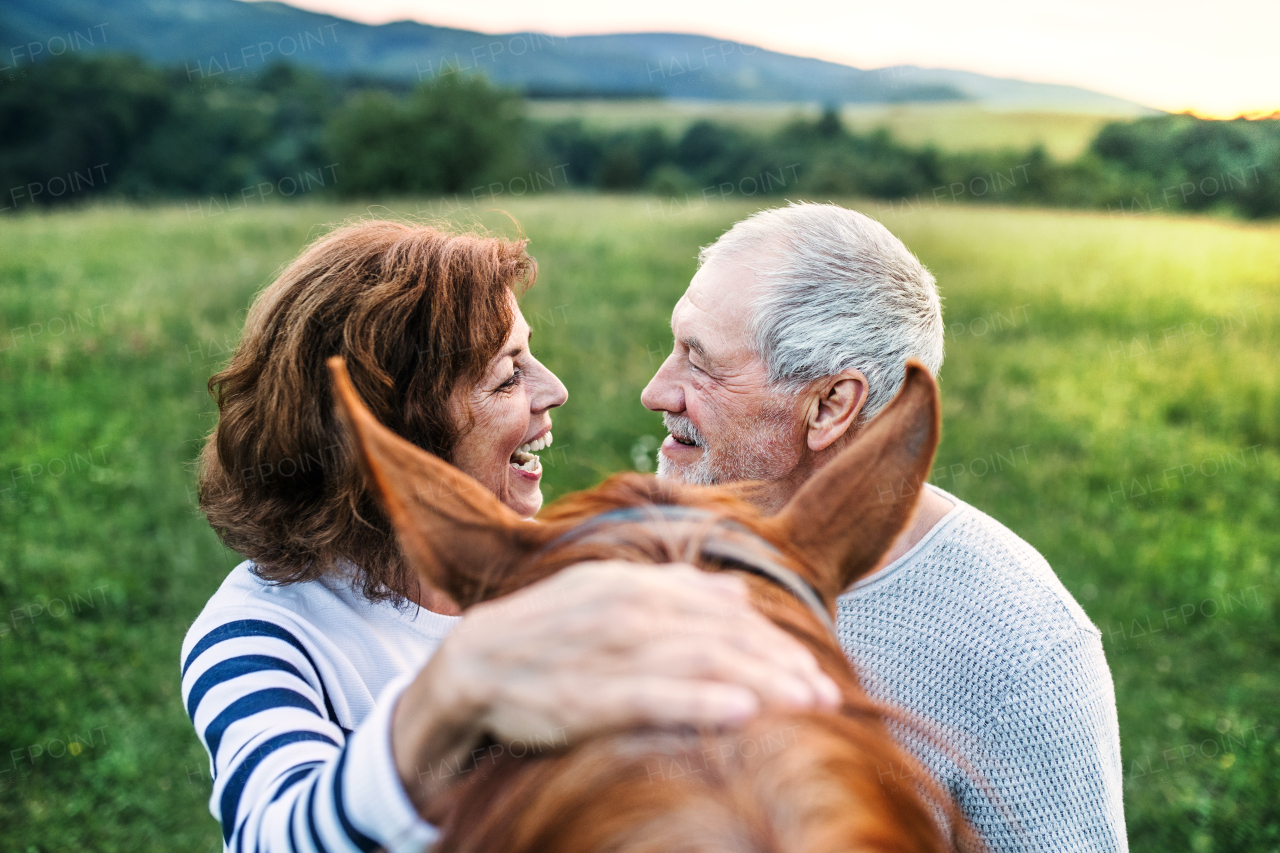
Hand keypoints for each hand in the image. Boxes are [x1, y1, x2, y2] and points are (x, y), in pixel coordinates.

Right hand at [391, 560, 840, 814]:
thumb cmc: (553, 630)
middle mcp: (632, 610)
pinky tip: (741, 713)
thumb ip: (676, 590)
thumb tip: (737, 593)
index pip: (726, 614)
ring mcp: (610, 652)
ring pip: (701, 664)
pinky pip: (652, 698)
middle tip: (827, 696)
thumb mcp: (611, 592)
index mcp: (640, 584)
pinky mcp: (587, 697)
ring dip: (760, 683)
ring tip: (806, 704)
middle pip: (724, 637)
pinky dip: (699, 703)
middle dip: (781, 666)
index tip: (814, 670)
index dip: (775, 642)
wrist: (475, 662)